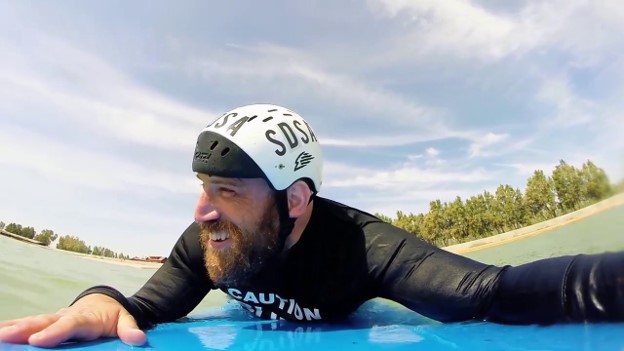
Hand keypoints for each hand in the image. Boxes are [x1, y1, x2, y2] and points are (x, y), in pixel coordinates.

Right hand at [0, 294, 145, 346]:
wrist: (104, 303)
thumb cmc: (113, 315)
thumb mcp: (125, 321)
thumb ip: (130, 329)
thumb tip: (139, 339)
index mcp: (86, 318)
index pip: (70, 325)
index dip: (55, 332)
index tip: (38, 341)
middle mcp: (66, 317)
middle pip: (45, 323)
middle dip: (25, 329)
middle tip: (5, 335)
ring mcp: (55, 320)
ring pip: (33, 323)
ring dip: (14, 327)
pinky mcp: (47, 324)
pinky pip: (30, 327)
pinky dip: (14, 328)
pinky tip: (0, 335)